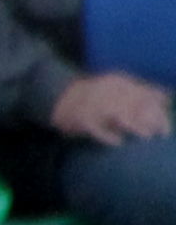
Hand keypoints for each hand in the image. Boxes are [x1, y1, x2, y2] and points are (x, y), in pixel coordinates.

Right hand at [54, 71, 172, 145]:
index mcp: (119, 82)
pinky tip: (119, 143)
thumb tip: (167, 97)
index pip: (145, 95)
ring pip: (118, 114)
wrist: (59, 99)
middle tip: (162, 134)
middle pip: (136, 104)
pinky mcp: (80, 118)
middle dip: (152, 119)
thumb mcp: (118, 89)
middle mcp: (107, 89)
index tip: (166, 129)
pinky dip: (108, 136)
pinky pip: (96, 128)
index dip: (159, 111)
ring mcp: (92, 103)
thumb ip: (142, 92)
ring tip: (146, 137)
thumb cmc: (95, 98)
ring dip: (135, 126)